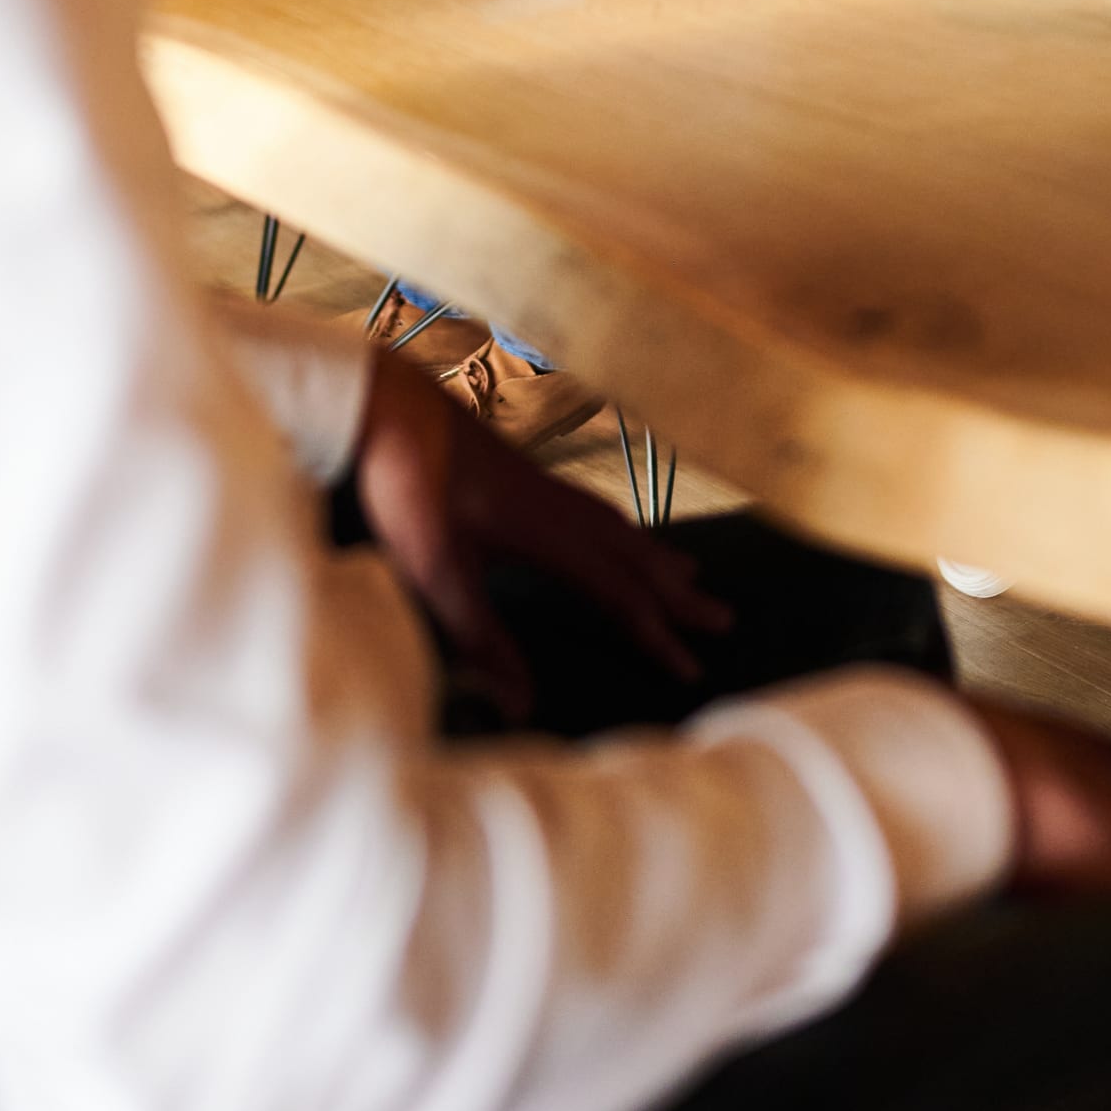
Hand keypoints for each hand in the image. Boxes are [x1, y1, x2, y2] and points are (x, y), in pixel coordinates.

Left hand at [353, 348, 728, 721]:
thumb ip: (479, 638)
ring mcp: (543, 486)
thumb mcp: (435, 571)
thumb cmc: (407, 486)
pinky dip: (623, 529)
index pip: (617, 593)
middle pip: (633, 557)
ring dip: (657, 559)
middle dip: (678, 594)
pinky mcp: (525, 475)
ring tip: (689, 576)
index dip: (656, 633)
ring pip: (618, 528)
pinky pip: (596, 509)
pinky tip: (614, 531)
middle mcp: (557, 507)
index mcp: (546, 535)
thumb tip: (522, 706)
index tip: (692, 669)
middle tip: (723, 621)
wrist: (387, 405)